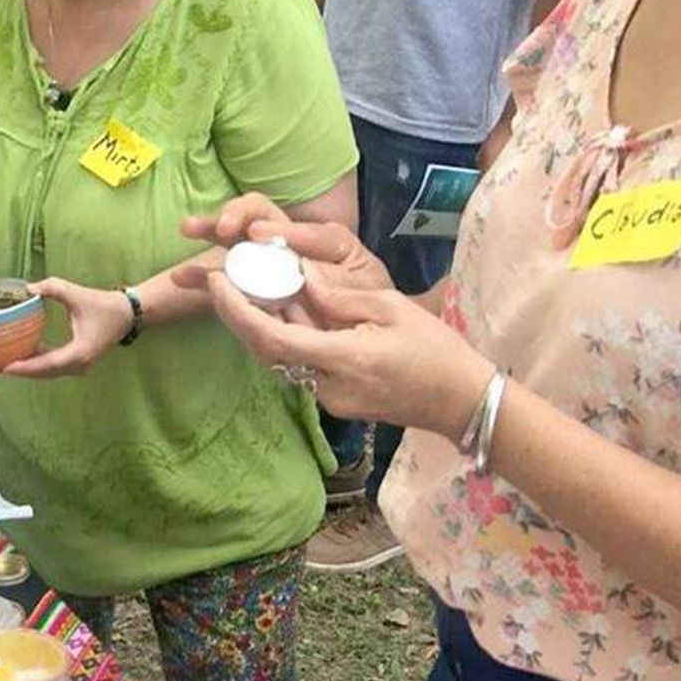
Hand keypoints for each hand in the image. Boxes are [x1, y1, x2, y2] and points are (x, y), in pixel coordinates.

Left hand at [1, 279, 128, 378]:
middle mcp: (80, 365)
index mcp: (79, 353)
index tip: (6, 367)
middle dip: (23, 370)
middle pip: (46, 373)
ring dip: (31, 368)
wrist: (126, 313)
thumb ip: (51, 288)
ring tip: (9, 360)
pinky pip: (56, 367)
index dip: (26, 367)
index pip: (47, 365)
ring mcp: (81, 366)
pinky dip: (41, 363)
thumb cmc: (102, 304)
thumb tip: (27, 289)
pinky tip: (27, 353)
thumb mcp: (75, 294)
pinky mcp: (80, 362)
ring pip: (50, 372)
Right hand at [176, 192, 391, 323]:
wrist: (367, 337)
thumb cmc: (368, 308)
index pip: (303, 227)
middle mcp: (292, 242)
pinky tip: (181, 277)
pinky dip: (203, 275)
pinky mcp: (252, 286)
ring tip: (188, 228)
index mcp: (325, 241)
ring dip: (211, 229)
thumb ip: (342, 282)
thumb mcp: (367, 294)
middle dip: (238, 214)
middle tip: (225, 228)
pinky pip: (226, 277)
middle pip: (260, 213)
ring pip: (236, 237)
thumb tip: (306, 273)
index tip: (256, 234)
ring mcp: (268, 262)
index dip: (280, 230)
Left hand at [205, 264, 490, 438]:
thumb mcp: (392, 309)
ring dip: (259, 325)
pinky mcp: (334, 401)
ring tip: (245, 286)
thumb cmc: (436, 350)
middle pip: (265, 350)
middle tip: (220, 278)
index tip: (218, 280)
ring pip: (280, 358)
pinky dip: (284, 337)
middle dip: (236, 314)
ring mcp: (329, 399)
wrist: (462, 402)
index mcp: (343, 358)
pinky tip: (283, 311)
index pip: (272, 338)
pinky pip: (299, 365)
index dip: (237, 310)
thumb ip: (341, 297)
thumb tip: (302, 277)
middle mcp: (327, 385)